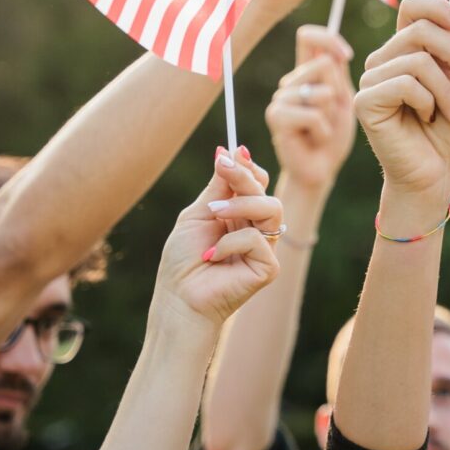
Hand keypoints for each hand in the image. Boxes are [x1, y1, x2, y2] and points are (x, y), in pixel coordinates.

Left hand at [153, 150, 281, 330]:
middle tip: (224, 167)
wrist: (178, 299)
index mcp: (241, 215)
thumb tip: (228, 150)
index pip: (256, 183)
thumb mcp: (198, 214)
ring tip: (213, 215)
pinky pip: (258, 240)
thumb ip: (217, 187)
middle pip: (265, 191)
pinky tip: (212, 256)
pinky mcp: (268, 267)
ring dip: (241, 205)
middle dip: (244, 176)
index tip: (232, 152)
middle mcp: (256, 228)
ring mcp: (265, 247)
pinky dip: (231, 243)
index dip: (248, 166)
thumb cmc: (183, 260)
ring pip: (271, 208)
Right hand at [266, 26, 356, 192]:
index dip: (329, 38)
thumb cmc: (334, 135)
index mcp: (305, 72)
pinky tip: (316, 138)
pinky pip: (313, 114)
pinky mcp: (276, 117)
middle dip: (338, 91)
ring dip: (331, 115)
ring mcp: (280, 98)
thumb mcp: (344, 99)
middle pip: (323, 63)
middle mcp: (289, 81)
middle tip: (332, 115)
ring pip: (322, 92)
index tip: (346, 56)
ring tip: (323, 128)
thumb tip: (334, 51)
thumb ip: (337, 74)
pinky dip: (323, 130)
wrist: (322, 169)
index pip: (308, 36)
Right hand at [355, 0, 449, 206]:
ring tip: (449, 111)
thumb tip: (448, 0)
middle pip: (420, 30)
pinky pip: (406, 84)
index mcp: (403, 50)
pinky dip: (429, 101)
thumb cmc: (447, 130)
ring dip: (446, 89)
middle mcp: (383, 59)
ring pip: (418, 61)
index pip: (412, 7)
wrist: (436, 171)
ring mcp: (370, 79)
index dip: (439, 7)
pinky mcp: (364, 100)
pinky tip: (428, 117)